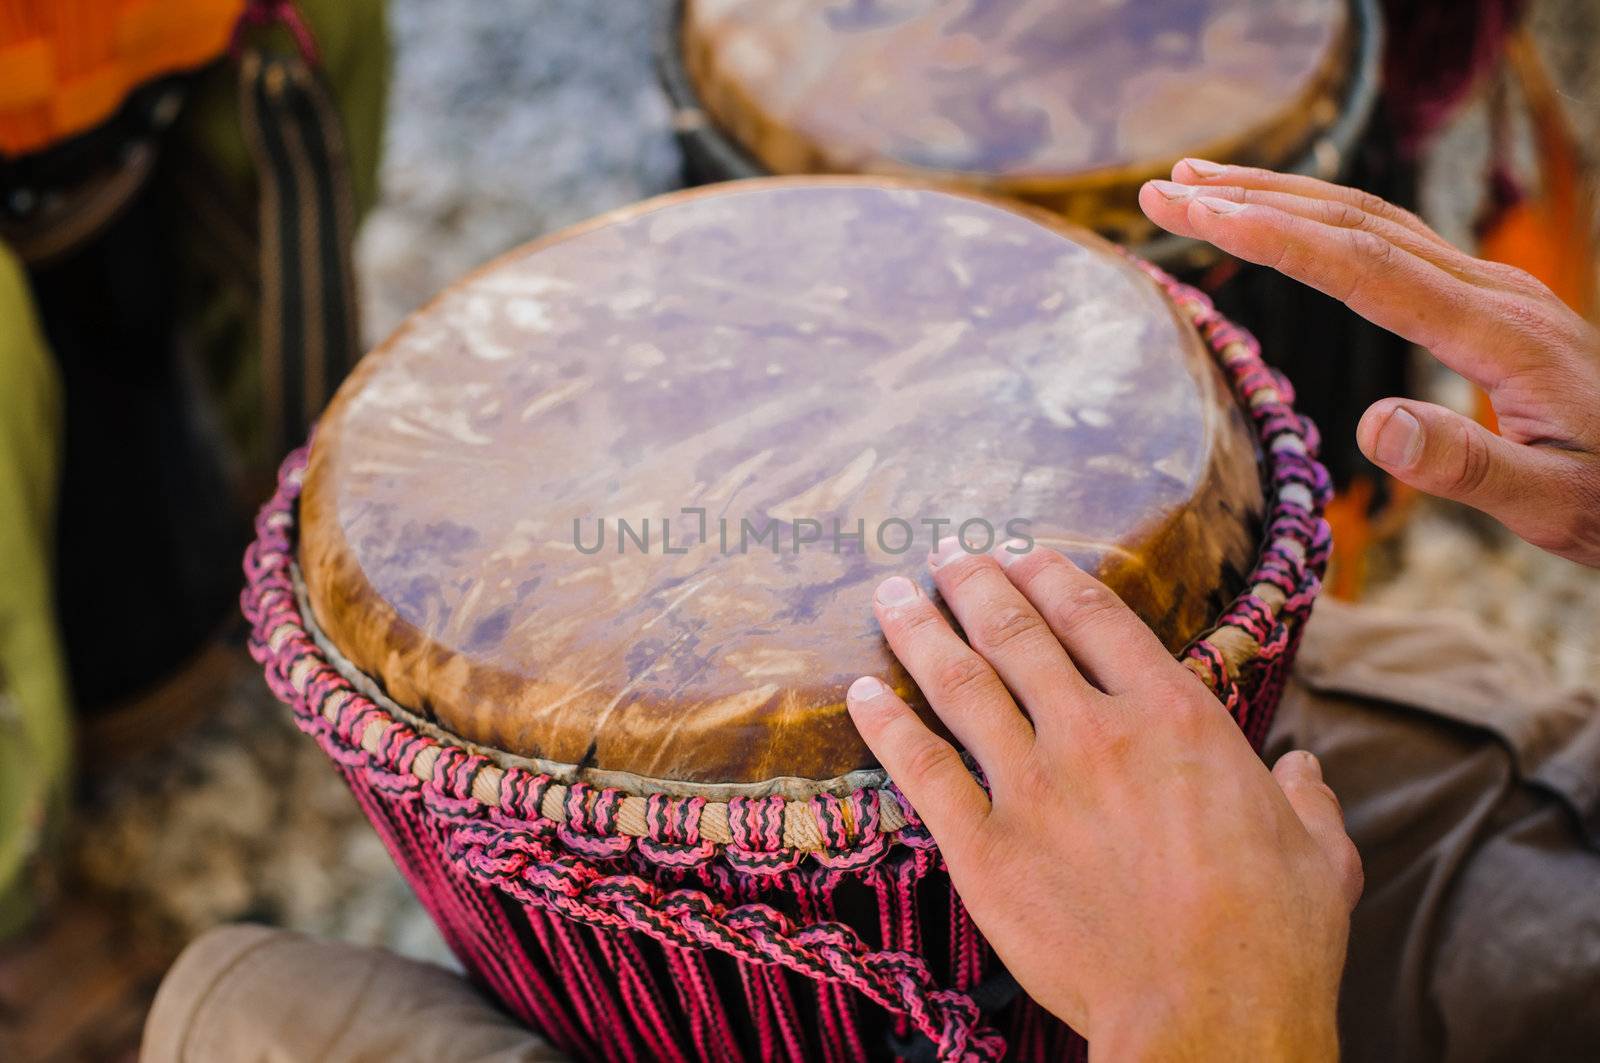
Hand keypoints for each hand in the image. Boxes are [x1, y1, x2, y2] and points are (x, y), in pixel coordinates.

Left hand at [847, 543, 1362, 1059]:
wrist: (1208, 1016)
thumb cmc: (1273, 938)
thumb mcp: (1319, 854)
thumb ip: (1306, 799)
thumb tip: (1305, 772)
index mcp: (1175, 716)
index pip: (1096, 616)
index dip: (1052, 576)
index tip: (1023, 555)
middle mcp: (1095, 732)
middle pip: (1016, 632)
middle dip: (973, 585)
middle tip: (946, 557)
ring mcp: (1033, 785)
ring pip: (959, 683)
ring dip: (919, 630)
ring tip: (889, 595)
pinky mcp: (985, 846)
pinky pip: (920, 769)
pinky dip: (885, 725)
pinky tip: (860, 693)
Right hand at [1139, 160, 1599, 566]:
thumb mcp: (1554, 506)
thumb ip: (1467, 465)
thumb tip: (1370, 423)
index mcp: (1499, 334)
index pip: (1362, 266)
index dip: (1269, 234)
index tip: (1192, 210)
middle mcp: (1491, 292)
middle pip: (1355, 222)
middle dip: (1252, 198)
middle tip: (1164, 186)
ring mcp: (1491, 290)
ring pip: (1371, 221)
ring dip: (1282, 196)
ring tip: (1202, 184)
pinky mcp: (1487, 303)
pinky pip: (1390, 243)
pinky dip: (1323, 223)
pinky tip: (1288, 226)